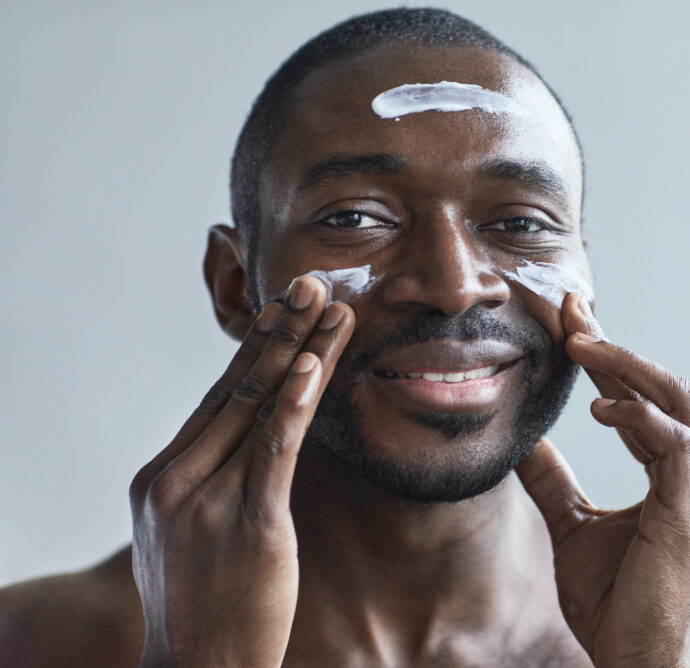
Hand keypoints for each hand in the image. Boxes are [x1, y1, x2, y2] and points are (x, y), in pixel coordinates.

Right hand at [128, 277, 353, 666]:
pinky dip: (295, 401)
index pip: (216, 398)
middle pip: (235, 388)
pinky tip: (315, 364)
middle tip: (308, 281)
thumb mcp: (191, 536)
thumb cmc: (203, 606)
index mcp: (161, 477)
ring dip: (300, 349)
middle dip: (278, 329)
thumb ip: (210, 485)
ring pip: (259, 405)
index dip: (256, 349)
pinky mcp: (246, 522)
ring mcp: (204, 499)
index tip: (284, 308)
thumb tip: (250, 443)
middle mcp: (174, 478)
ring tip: (330, 304)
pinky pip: (274, 448)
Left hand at [516, 293, 689, 667]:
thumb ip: (554, 482)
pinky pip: (674, 443)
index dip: (611, 359)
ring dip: (629, 365)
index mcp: (678, 478)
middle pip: (665, 388)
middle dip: (618, 345)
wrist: (638, 664)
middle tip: (572, 311)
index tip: (572, 323)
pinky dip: (638, 416)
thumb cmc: (615, 605)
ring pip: (680, 400)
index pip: (646, 402)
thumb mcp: (571, 528)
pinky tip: (598, 408)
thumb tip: (523, 442)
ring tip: (580, 343)